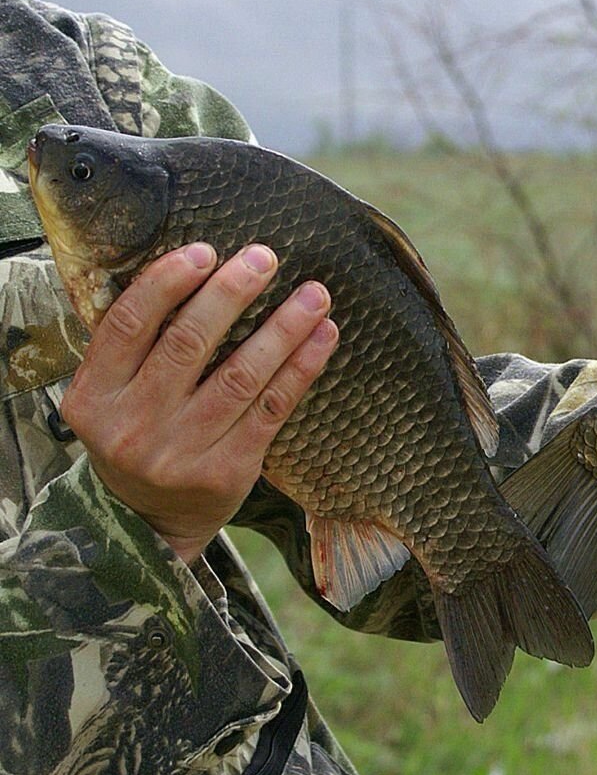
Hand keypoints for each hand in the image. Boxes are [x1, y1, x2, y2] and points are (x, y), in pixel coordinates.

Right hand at [60, 243, 338, 562]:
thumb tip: (196, 270)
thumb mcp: (112, 397)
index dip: (166, 282)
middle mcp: (135, 425)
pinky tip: (324, 336)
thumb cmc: (137, 437)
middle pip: (188, 344)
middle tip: (265, 257)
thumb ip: (136, 348)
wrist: (148, 523)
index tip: (204, 251)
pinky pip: (273, 408)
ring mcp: (183, 451)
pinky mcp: (230, 470)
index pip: (128, 324)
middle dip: (232, 294)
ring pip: (241, 375)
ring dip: (283, 328)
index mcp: (96, 397)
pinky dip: (302, 367)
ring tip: (314, 294)